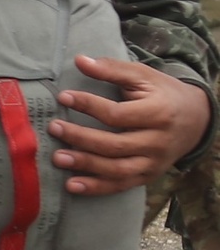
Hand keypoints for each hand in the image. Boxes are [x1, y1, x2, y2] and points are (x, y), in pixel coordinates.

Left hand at [49, 55, 211, 197]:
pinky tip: (72, 185)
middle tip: (54, 128)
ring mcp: (154, 163)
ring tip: (58, 158)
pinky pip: (121, 186)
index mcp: (158, 113)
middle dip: (81, 138)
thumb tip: (80, 60)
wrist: (196, 119)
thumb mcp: (143, 76)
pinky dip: (96, 188)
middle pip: (115, 145)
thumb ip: (112, 69)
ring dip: (86, 166)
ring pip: (117, 170)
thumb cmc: (163, 93)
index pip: (118, 114)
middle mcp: (158, 142)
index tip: (63, 97)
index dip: (89, 105)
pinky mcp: (148, 176)